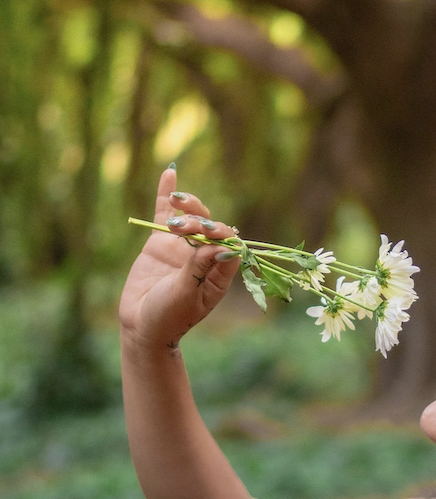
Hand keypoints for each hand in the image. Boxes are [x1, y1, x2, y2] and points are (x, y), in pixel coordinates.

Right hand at [119, 167, 241, 349]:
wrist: (141, 326)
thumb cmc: (169, 317)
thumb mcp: (186, 295)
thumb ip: (200, 269)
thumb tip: (221, 246)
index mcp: (220, 274)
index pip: (230, 245)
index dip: (222, 235)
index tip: (207, 234)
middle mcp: (206, 257)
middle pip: (212, 228)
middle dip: (200, 222)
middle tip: (181, 228)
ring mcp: (184, 248)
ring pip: (193, 217)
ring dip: (189, 206)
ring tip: (177, 202)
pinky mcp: (161, 242)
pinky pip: (165, 214)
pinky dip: (167, 194)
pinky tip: (170, 173)